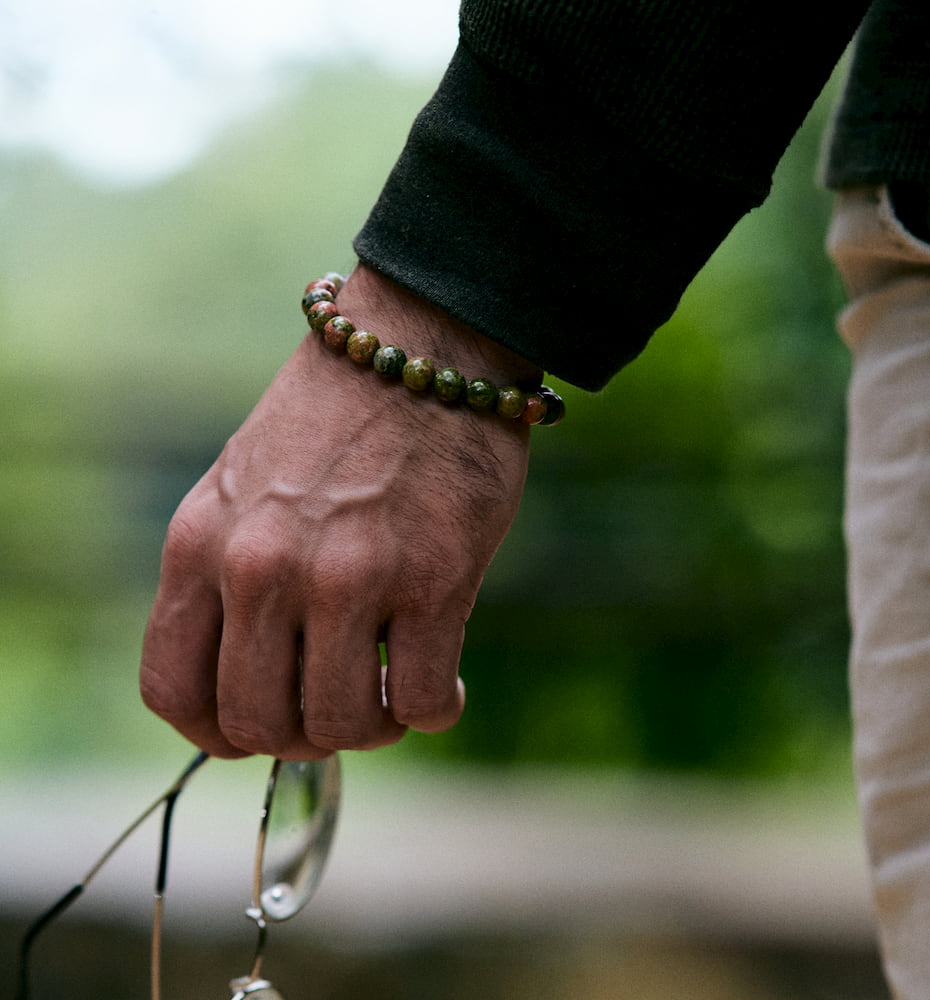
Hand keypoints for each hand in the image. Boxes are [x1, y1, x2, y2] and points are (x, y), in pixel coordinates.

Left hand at [140, 265, 536, 758]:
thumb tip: (260, 679)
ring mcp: (347, 576)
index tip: (264, 725)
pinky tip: (444, 686)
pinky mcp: (432, 579)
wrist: (421, 346)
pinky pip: (420, 701)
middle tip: (344, 707)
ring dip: (373, 728)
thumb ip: (229, 578)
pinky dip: (434, 710)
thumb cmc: (338, 420)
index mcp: (200, 543)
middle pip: (259, 725)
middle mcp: (261, 567)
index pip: (174, 690)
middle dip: (305, 736)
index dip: (218, 732)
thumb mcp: (244, 489)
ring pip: (342, 725)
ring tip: (396, 697)